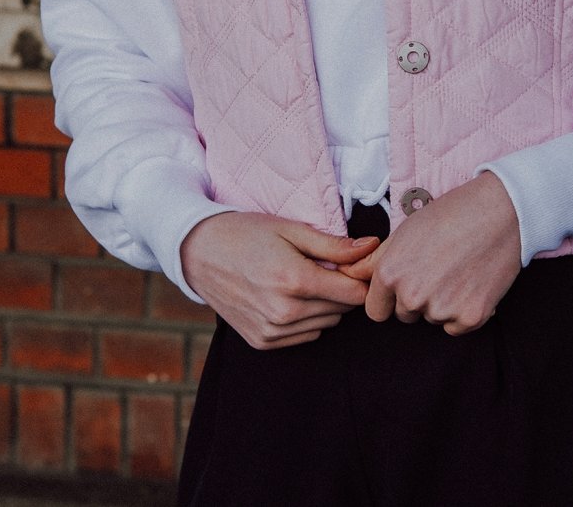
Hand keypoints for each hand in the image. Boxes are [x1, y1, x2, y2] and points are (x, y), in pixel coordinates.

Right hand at [180, 212, 379, 349]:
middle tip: (325, 266)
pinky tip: (290, 296)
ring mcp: (272, 332)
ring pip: (326, 324)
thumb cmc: (247, 233)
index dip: (360, 278)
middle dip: (342, 289)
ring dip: (325, 305)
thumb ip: (334, 245)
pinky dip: (307, 318)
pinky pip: (305, 336)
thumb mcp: (291, 229)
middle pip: (342, 311)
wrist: (199, 253)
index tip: (354, 264)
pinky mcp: (262, 342)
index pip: (353, 295)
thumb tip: (372, 247)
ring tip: (304, 278)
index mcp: (294, 281)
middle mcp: (284, 313)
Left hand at [341, 172, 521, 335]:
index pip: (376, 311)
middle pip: (405, 315)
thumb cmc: (450, 215)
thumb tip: (350, 276)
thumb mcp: (405, 231)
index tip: (406, 283)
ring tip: (458, 269)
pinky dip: (464, 312)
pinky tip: (473, 282)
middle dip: (417, 298)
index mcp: (390, 273)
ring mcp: (441, 309)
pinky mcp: (469, 318)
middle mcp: (412, 295)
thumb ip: (375, 261)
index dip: (389, 298)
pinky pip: (456, 327)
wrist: (499, 212)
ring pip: (432, 319)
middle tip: (439, 268)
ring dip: (442, 303)